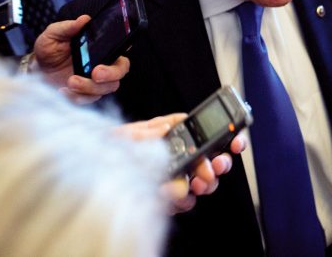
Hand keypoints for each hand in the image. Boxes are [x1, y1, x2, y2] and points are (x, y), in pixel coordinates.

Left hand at [31, 15, 130, 103]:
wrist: (35, 70)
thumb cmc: (48, 49)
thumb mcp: (54, 34)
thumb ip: (68, 27)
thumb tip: (84, 19)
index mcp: (100, 48)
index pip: (119, 52)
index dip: (119, 59)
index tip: (103, 62)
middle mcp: (102, 64)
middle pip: (120, 72)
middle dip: (110, 75)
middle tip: (94, 74)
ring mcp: (95, 82)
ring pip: (106, 88)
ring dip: (90, 87)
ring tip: (70, 82)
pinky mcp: (86, 94)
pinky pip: (89, 99)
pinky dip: (77, 97)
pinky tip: (63, 91)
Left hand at [116, 116, 247, 213]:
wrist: (96, 170)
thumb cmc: (112, 146)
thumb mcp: (130, 134)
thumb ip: (152, 133)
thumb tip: (172, 135)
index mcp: (177, 133)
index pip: (209, 131)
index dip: (229, 136)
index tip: (235, 142)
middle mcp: (182, 153)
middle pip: (214, 158)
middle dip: (219, 164)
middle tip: (214, 168)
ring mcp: (178, 175)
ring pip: (204, 181)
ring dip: (204, 183)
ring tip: (195, 184)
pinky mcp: (170, 195)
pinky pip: (185, 200)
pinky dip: (183, 200)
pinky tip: (173, 196)